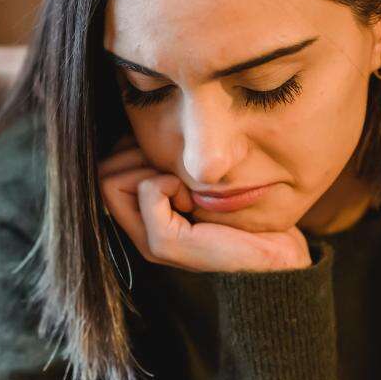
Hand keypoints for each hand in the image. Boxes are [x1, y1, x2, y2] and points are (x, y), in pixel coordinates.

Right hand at [98, 142, 311, 272]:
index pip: (107, 168)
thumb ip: (170, 164)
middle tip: (175, 173)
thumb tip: (143, 124)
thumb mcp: (200, 181)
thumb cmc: (246, 215)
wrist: (278, 256)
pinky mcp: (164, 244)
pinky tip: (193, 199)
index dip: (131, 152)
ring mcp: (149, 240)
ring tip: (183, 187)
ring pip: (110, 180)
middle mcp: (141, 231)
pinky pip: (147, 188)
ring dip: (147, 169)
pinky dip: (168, 182)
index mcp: (147, 217)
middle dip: (134, 157)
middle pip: (102, 173)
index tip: (172, 165)